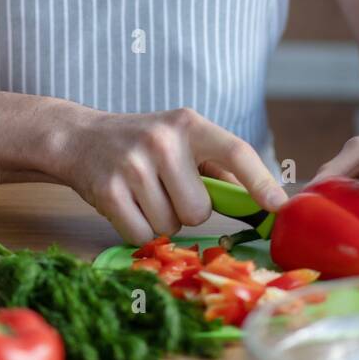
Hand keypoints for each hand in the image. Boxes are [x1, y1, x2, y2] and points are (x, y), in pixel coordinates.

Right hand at [53, 104, 286, 245]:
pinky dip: (136, 229)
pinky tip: (125, 203)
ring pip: (170, 226)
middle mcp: (163, 140)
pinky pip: (141, 235)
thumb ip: (217, 166)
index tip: (279, 206)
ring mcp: (134, 165)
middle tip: (164, 189)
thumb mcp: (180, 139)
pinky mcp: (109, 191)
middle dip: (186, 210)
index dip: (260, 181)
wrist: (79, 137)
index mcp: (189, 124)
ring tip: (142, 192)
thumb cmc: (141, 144)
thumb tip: (262, 200)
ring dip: (159, 220)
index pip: (235, 151)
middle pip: (199, 211)